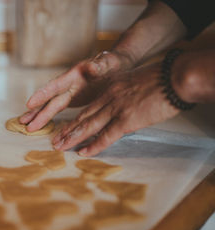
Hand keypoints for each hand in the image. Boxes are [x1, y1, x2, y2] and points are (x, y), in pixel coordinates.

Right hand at [20, 51, 125, 131]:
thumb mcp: (109, 61)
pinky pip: (57, 109)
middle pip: (50, 99)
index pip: (55, 86)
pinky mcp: (72, 98)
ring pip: (50, 105)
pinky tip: (39, 125)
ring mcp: (69, 92)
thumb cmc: (112, 62)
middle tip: (25, 124)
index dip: (42, 95)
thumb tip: (92, 66)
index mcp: (74, 75)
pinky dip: (48, 117)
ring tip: (25, 126)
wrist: (117, 65)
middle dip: (37, 112)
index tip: (30, 103)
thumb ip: (100, 64)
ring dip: (38, 116)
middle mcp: (67, 84)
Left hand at [52, 61, 179, 155]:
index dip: (74, 119)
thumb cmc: (160, 80)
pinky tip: (83, 152)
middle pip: (83, 116)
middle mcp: (108, 97)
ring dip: (72, 138)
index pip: (88, 106)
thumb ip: (123, 95)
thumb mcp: (134, 82)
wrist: (174, 77)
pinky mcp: (127, 119)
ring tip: (59, 147)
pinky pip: (106, 136)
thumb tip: (121, 109)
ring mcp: (116, 108)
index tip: (63, 128)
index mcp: (110, 88)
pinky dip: (94, 146)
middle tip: (54, 140)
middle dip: (67, 130)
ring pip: (88, 126)